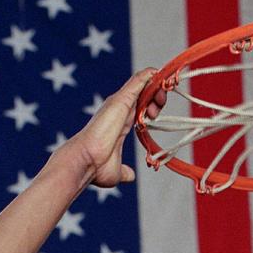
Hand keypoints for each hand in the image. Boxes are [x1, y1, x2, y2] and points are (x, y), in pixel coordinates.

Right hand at [68, 68, 166, 187]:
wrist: (86, 162)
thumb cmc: (96, 168)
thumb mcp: (116, 172)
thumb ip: (125, 171)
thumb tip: (130, 176)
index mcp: (120, 123)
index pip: (139, 107)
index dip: (152, 107)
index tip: (157, 117)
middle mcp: (119, 110)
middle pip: (143, 93)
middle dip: (157, 97)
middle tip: (158, 111)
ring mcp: (120, 103)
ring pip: (143, 83)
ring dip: (157, 86)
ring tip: (165, 92)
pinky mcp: (122, 99)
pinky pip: (140, 79)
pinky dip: (152, 75)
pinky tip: (161, 75)